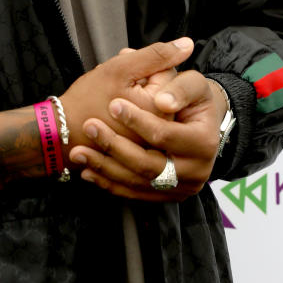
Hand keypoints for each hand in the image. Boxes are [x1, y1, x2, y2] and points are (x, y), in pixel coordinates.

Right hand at [58, 39, 193, 160]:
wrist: (62, 133)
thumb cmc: (87, 100)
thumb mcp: (120, 70)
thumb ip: (156, 55)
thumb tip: (188, 44)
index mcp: (160, 111)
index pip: (169, 73)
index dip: (143, 67)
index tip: (124, 76)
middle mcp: (161, 130)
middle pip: (163, 89)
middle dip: (142, 81)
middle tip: (117, 87)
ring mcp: (152, 142)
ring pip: (153, 102)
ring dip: (136, 94)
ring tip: (113, 100)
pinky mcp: (141, 148)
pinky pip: (145, 120)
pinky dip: (132, 111)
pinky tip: (114, 112)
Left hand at [69, 72, 227, 201]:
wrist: (198, 125)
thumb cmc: (191, 100)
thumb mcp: (194, 84)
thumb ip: (181, 88)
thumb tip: (162, 102)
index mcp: (204, 143)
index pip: (165, 135)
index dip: (138, 120)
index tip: (113, 104)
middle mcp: (195, 172)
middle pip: (149, 164)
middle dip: (115, 146)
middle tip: (89, 126)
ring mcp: (180, 189)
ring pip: (137, 182)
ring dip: (105, 168)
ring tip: (79, 152)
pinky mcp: (164, 197)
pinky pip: (133, 194)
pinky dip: (108, 183)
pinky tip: (87, 170)